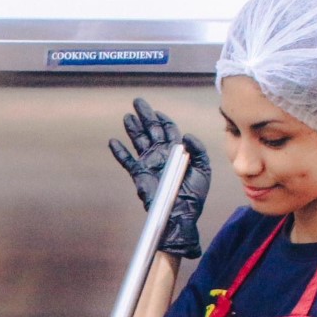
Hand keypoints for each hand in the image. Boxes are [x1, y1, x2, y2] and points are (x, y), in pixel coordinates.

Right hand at [109, 97, 210, 259]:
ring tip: (127, 116)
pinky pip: (127, 160)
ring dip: (133, 128)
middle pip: (151, 130)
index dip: (162, 119)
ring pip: (139, 141)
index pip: (168, 130)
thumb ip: (198, 150)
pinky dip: (120, 151)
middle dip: (144, 115)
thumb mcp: (203, 169)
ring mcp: (149, 164)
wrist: (180, 214)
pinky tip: (113, 142)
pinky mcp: (139, 174)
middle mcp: (161, 155)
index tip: (156, 110)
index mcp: (177, 152)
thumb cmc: (194, 196)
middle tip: (137, 102)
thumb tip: (185, 135)